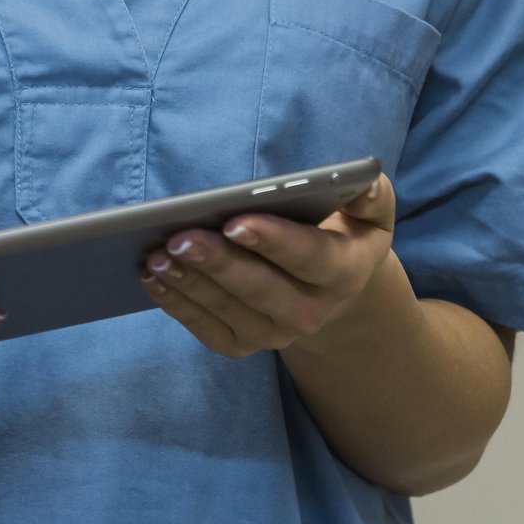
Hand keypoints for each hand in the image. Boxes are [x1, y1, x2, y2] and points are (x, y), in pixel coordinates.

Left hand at [141, 175, 397, 358]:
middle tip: (178, 236)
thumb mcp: (369, 216)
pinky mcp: (244, 344)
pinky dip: (177, 305)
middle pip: (259, 288)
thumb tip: (365, 178)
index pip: (308, 257)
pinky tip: (152, 277)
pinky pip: (207, 330)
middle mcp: (312, 312)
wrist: (333, 291)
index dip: (272, 240)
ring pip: (228, 311)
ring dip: (189, 284)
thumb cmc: (341, 235)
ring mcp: (276, 334)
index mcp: (343, 273)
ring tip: (156, 253)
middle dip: (217, 262)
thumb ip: (371, 196)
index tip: (235, 221)